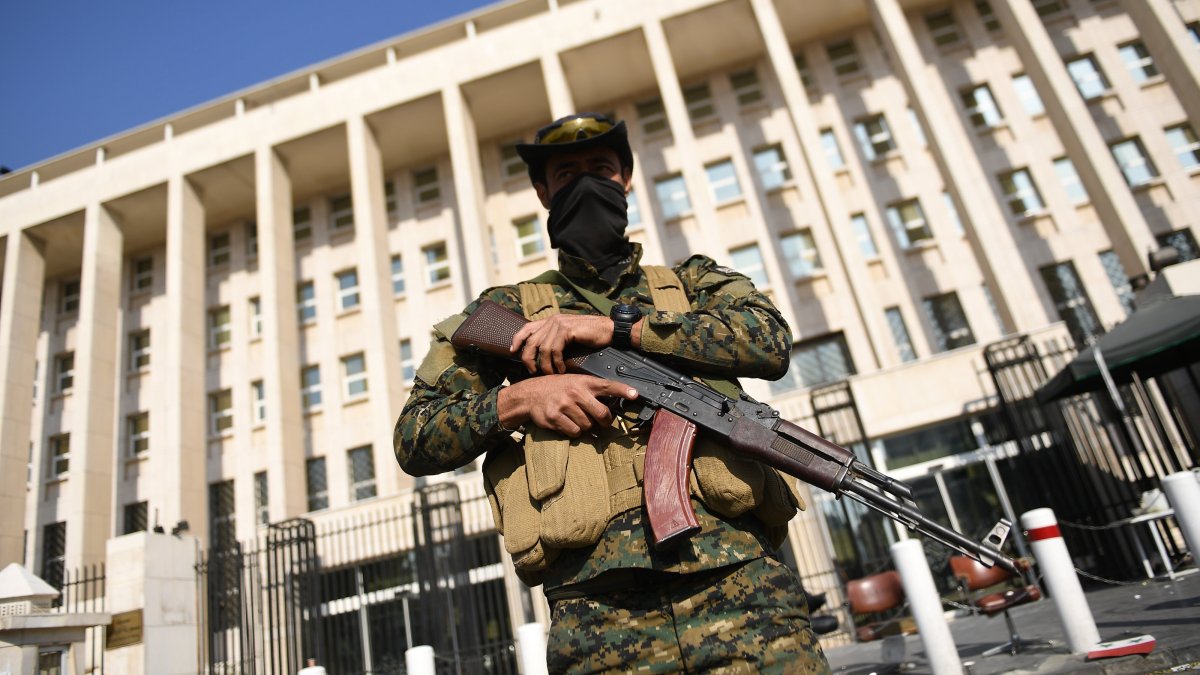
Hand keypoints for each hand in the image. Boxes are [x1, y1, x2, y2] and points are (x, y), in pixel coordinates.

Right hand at [498, 374, 638, 436]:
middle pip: (602, 414)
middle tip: (604, 422)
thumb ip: (591, 391)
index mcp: (583, 382)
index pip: (607, 385)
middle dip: (606, 421)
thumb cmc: (556, 388)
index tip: (635, 394)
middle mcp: (575, 392)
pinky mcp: (554, 417)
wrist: (529, 394)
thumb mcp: (574, 382)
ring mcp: (564, 405)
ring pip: (588, 426)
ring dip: (586, 426)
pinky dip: (573, 431)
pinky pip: (574, 432)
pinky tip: (566, 423)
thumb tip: (611, 407)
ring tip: (576, 418)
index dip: (622, 390)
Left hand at [510, 314, 613, 373]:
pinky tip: (561, 369)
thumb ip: (554, 340)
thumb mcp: (568, 337)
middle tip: (532, 371)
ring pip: (542, 348)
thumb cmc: (590, 336)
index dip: (517, 339)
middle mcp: (552, 320)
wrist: (609, 330)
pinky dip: (556, 362)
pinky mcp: (567, 330)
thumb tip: (541, 355)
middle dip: (528, 358)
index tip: (512, 351)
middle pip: (531, 341)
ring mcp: (559, 324)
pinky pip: (555, 350)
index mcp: (550, 320)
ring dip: (545, 365)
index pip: (526, 328)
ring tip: (551, 374)